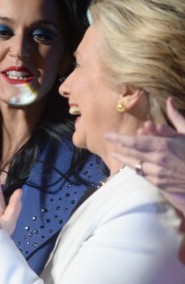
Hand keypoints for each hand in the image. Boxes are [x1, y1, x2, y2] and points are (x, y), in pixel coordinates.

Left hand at [106, 97, 184, 212]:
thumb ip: (175, 117)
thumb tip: (169, 100)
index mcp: (162, 145)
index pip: (133, 142)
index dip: (118, 138)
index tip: (107, 134)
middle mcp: (156, 159)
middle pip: (130, 153)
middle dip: (118, 147)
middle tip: (109, 141)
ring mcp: (156, 173)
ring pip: (134, 165)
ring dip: (123, 158)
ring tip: (115, 153)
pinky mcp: (159, 184)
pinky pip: (142, 174)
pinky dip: (135, 167)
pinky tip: (130, 164)